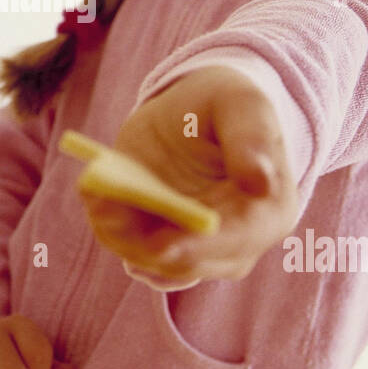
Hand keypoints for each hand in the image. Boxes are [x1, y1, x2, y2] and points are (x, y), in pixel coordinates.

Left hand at [80, 66, 298, 290]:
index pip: (239, 238)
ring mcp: (201, 252)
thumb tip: (260, 182)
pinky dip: (116, 235)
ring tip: (97, 199)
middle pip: (191, 261)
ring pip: (159, 263)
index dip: (199, 244)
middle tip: (106, 212)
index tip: (160, 244)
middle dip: (145, 242)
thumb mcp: (242, 104)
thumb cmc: (228, 106)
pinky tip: (99, 207)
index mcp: (271, 210)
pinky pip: (139, 256)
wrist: (198, 115)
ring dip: (123, 237)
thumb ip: (252, 138)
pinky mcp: (166, 246)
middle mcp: (240, 243)